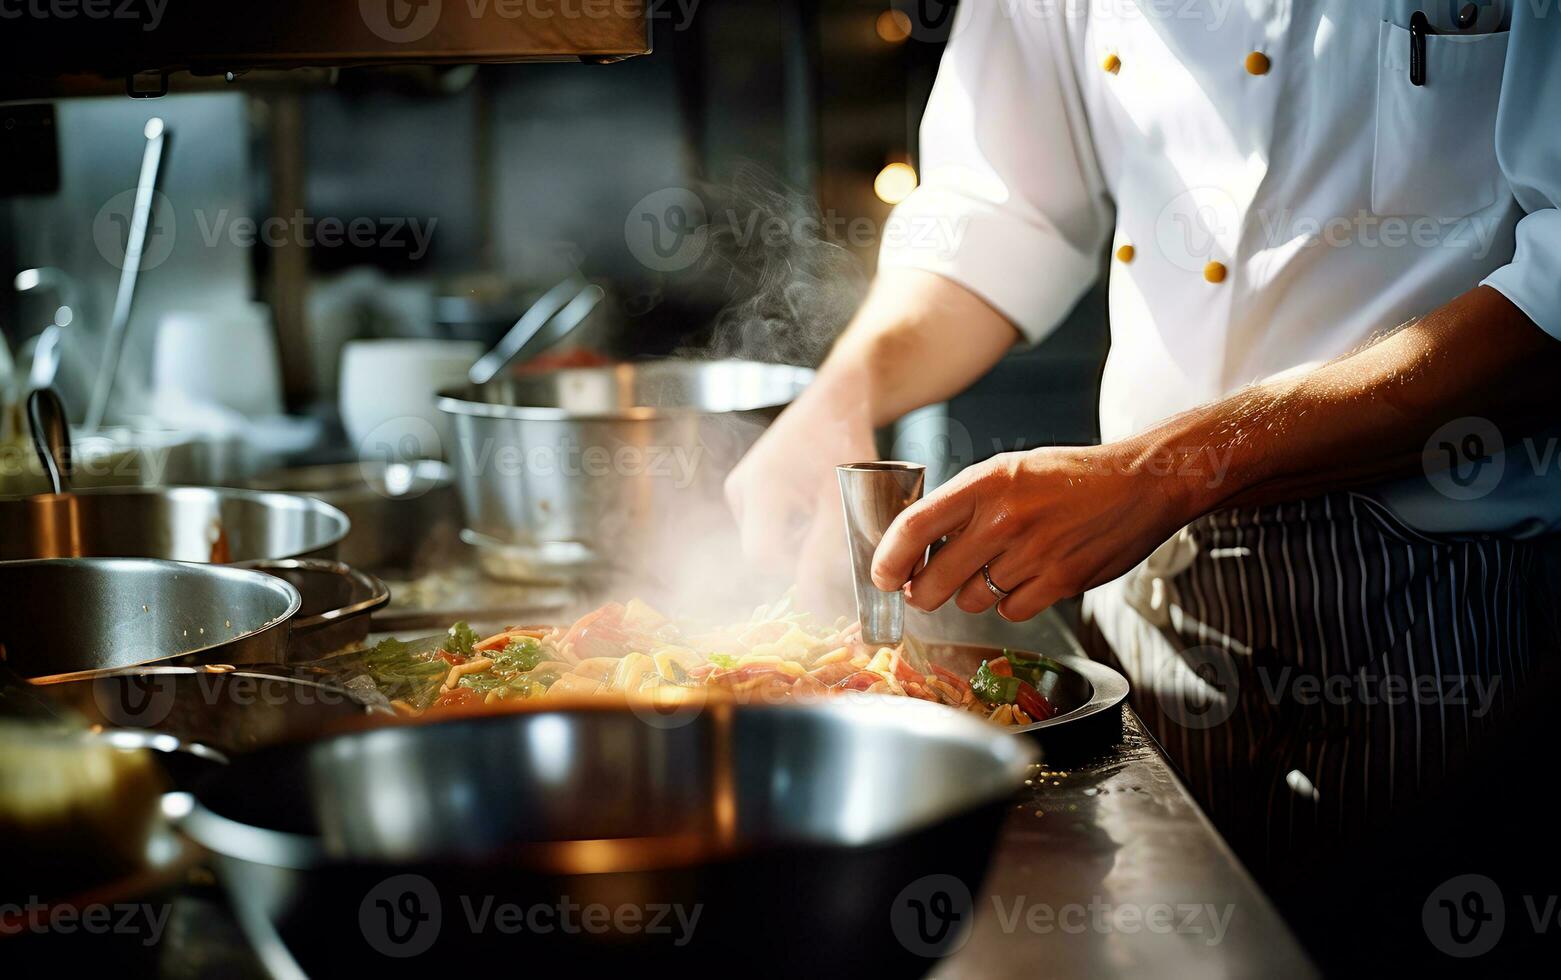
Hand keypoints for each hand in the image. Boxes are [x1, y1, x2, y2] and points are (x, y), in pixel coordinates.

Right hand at [725, 394, 875, 615]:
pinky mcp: (749, 489)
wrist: (838, 400)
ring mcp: (741, 489)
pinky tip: (818, 514)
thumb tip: (812, 604)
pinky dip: (794, 531)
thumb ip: (828, 552)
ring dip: (799, 545)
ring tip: (832, 524)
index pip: (763, 558)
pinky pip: (767, 526)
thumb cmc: (846, 441)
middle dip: (800, 560)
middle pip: (762, 552)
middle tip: (838, 548)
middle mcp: (741, 489)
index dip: (797, 576)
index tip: (834, 575)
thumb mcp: (845, 498)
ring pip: (766, 542)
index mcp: (760, 487)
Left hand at [870, 446, 1197, 620]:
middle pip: (934, 580)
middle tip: (923, 591)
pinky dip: (1011, 603)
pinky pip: (1011, 611)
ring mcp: (1033, 554)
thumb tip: (919, 540)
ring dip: (972, 594)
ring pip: (972, 600)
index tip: (882, 576)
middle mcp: (1004, 519)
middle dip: (921, 593)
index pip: (914, 527)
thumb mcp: (1010, 470)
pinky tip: (1026, 579)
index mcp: (987, 483)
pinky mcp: (1060, 582)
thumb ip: (966, 502)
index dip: (889, 559)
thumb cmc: (1072, 476)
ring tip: (995, 569)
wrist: (1141, 484)